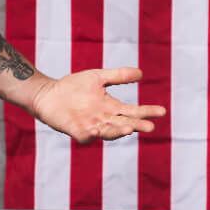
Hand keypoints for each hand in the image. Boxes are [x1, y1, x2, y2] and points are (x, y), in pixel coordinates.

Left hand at [31, 67, 166, 144]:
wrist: (48, 94)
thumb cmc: (73, 86)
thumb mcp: (98, 77)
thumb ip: (119, 76)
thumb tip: (141, 73)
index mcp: (110, 107)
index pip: (133, 111)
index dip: (147, 112)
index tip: (162, 112)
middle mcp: (103, 118)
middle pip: (124, 124)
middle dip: (137, 125)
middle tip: (150, 127)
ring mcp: (90, 125)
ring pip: (108, 132)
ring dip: (118, 131)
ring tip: (128, 129)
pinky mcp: (75, 130)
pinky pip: (85, 136)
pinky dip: (91, 135)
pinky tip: (96, 130)